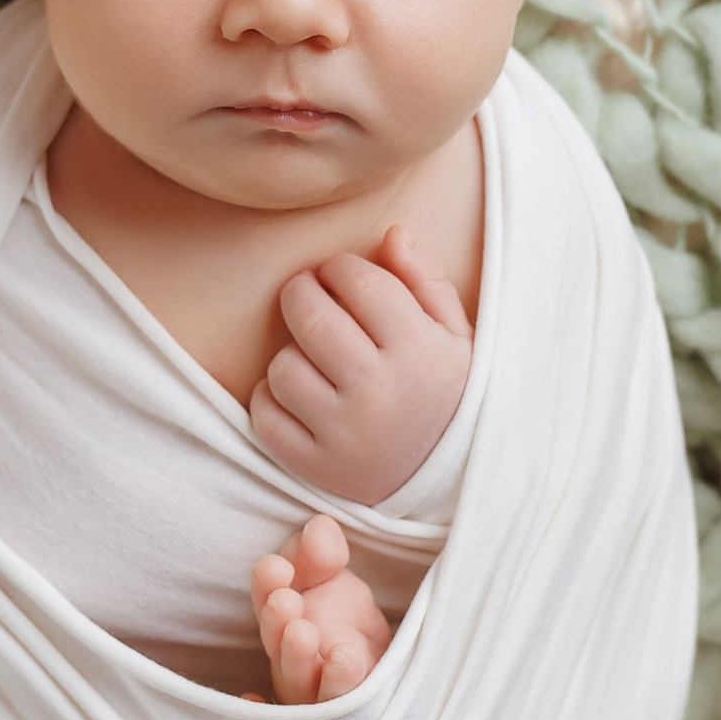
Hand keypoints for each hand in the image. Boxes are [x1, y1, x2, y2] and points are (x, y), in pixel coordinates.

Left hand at [246, 225, 470, 504]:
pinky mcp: (314, 467)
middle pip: (310, 315)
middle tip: (311, 296)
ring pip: (282, 365)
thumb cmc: (450, 397)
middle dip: (302, 292)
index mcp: (420, 351)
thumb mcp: (456, 337)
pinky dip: (271, 398)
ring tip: (315, 356)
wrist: (452, 485)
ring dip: (291, 352)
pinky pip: (264, 415)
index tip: (341, 276)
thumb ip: (425, 281)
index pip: (359, 281)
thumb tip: (390, 234)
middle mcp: (379, 391)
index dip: (340, 268)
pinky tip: (299, 395)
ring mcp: (343, 433)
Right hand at [250, 515, 390, 703]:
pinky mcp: (346, 712)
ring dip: (298, 660)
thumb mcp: (334, 578)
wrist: (385, 662)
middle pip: (276, 644)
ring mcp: (314, 690)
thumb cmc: (345, 617)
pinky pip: (334, 712)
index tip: (277, 567)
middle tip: (285, 602)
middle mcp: (290, 657)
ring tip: (306, 634)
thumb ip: (323, 554)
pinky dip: (332, 688)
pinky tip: (342, 662)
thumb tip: (320, 527)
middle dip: (276, 623)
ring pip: (300, 681)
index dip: (268, 584)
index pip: (267, 599)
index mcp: (282, 619)